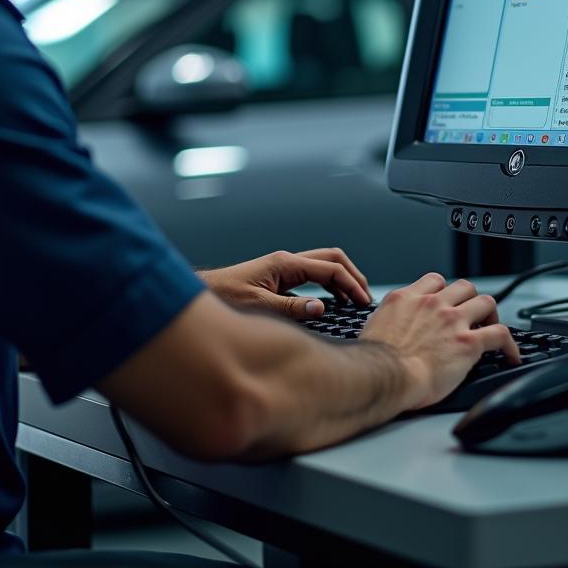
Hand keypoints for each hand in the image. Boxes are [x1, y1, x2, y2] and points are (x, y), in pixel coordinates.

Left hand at [198, 248, 372, 320]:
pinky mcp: (279, 279)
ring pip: (323, 267)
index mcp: (285, 263)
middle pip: (332, 259)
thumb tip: (322, 308)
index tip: (363, 302)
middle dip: (352, 276)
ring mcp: (284, 269)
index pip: (330, 268)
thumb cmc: (224, 296)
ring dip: (341, 281)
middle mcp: (287, 262)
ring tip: (354, 303)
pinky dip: (327, 288)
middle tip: (364, 299)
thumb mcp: (259, 306)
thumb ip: (291, 308)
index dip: (351, 284)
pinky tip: (331, 305)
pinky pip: (312, 278)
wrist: (202, 293)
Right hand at [359, 273, 518, 408]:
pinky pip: (500, 335)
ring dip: (490, 314)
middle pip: (464, 287)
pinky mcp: (469, 343)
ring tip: (491, 327)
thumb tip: (384, 328)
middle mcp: (432, 304)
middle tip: (472, 315)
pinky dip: (509, 344)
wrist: (385, 374)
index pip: (435, 281)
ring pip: (485, 302)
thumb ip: (385, 320)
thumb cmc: (375, 360)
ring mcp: (453, 321)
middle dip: (471, 299)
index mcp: (407, 299)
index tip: (447, 302)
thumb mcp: (373, 326)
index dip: (445, 291)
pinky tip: (510, 355)